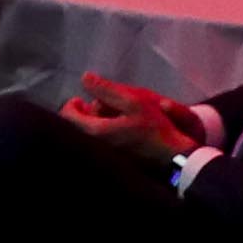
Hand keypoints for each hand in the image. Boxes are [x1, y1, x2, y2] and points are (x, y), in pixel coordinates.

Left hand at [59, 73, 214, 165]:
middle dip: (84, 114)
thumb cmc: (155, 129)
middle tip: (98, 106)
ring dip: (94, 124)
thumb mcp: (134, 101)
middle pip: (76, 128)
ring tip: (111, 117)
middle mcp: (94, 148)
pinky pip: (97, 147)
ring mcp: (103, 158)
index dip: (72, 105)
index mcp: (96, 132)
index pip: (68, 117)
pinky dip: (101, 136)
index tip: (81, 99)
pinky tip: (116, 130)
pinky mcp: (112, 164)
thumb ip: (107, 89)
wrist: (174, 160)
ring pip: (87, 137)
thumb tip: (85, 78)